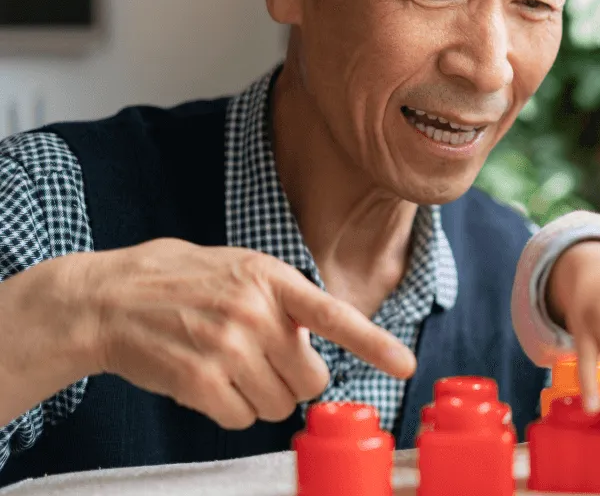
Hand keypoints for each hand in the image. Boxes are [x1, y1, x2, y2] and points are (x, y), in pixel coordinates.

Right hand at [78, 238, 416, 429]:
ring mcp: (225, 347)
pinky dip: (226, 410)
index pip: (334, 315)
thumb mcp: (240, 269)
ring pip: (276, 406)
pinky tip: (204, 382)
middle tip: (260, 362)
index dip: (374, 344)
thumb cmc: (179, 283)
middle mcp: (253, 312)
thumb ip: (284, 298)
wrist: (105, 299)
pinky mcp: (197, 380)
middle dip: (291, 381)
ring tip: (224, 366)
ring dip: (256, 397)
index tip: (405, 365)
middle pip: (311, 381)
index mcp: (271, 279)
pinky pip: (239, 419)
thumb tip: (321, 335)